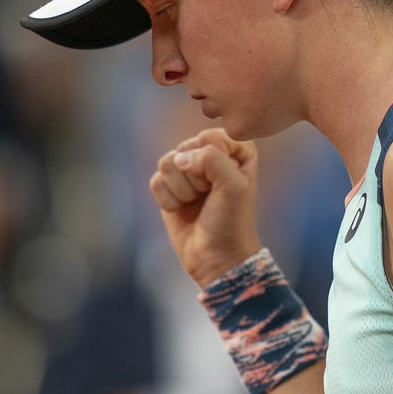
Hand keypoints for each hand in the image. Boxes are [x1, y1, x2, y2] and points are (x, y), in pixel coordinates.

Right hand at [149, 128, 260, 287]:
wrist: (216, 257)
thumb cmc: (232, 220)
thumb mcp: (233, 186)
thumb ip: (211, 159)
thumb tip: (177, 158)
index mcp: (235, 150)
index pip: (211, 136)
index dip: (213, 160)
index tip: (226, 182)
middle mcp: (211, 155)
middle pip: (186, 148)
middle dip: (196, 177)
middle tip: (210, 196)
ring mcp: (188, 171)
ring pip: (168, 163)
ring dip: (182, 190)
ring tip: (197, 203)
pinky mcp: (169, 187)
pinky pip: (156, 181)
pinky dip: (168, 200)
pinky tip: (182, 210)